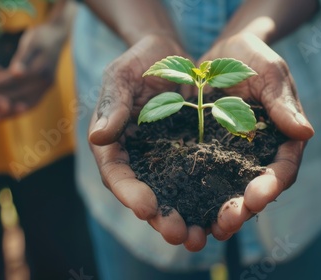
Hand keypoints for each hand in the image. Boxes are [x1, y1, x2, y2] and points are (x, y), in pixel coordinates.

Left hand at [0, 17, 69, 121]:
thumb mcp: (32, 42)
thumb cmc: (41, 37)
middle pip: (17, 93)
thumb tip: (17, 73)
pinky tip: (5, 115)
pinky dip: (18, 111)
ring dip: (8, 112)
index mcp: (41, 68)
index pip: (12, 79)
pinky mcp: (45, 90)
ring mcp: (47, 87)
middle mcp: (46, 81)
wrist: (58, 37)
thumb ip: (24, 58)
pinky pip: (32, 104)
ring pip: (26, 103)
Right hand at [87, 35, 205, 248]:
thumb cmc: (140, 61)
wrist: (172, 55)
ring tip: (201, 237)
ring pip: (172, 195)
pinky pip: (197, 179)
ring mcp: (165, 160)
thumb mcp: (122, 76)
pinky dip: (206, 198)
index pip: (116, 174)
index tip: (147, 208)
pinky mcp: (190, 155)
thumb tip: (98, 137)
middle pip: (145, 195)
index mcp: (114, 144)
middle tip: (178, 235)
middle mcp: (138, 159)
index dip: (129, 193)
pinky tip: (222, 211)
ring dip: (185, 218)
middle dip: (160, 217)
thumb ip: (112, 104)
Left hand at [198, 33, 313, 241]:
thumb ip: (282, 102)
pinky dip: (197, 199)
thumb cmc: (252, 58)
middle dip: (244, 208)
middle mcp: (260, 155)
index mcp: (283, 139)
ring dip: (222, 214)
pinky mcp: (208, 156)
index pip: (283, 168)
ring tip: (209, 231)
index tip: (257, 196)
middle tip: (228, 222)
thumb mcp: (269, 73)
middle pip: (258, 190)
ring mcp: (233, 159)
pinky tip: (185, 213)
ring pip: (231, 193)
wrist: (220, 54)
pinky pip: (204, 181)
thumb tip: (305, 133)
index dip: (272, 184)